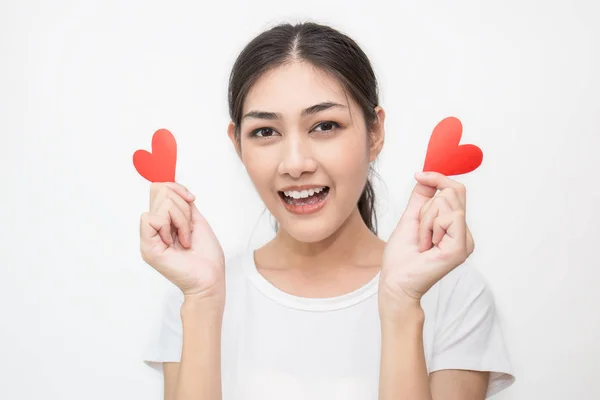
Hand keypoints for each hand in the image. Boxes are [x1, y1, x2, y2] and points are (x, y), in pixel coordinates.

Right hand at [139, 182, 224, 301]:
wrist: (210, 277)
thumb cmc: (206, 254)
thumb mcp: (195, 220)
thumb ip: (182, 204)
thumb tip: (171, 187)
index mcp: (164, 221)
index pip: (159, 189)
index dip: (176, 188)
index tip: (192, 200)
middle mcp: (153, 228)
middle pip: (159, 191)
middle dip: (182, 207)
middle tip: (189, 230)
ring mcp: (148, 238)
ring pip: (160, 204)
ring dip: (181, 219)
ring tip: (186, 238)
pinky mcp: (148, 247)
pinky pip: (151, 219)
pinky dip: (171, 226)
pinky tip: (178, 242)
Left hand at [379, 171, 474, 316]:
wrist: (395, 281)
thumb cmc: (401, 256)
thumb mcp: (411, 218)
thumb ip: (421, 197)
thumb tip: (426, 177)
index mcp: (455, 227)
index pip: (456, 191)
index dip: (439, 178)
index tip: (420, 175)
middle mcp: (464, 234)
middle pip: (452, 194)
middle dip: (426, 208)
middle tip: (419, 233)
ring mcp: (465, 241)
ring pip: (448, 204)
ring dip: (425, 220)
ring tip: (422, 242)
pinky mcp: (461, 248)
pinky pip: (449, 217)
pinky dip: (429, 227)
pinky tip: (426, 246)